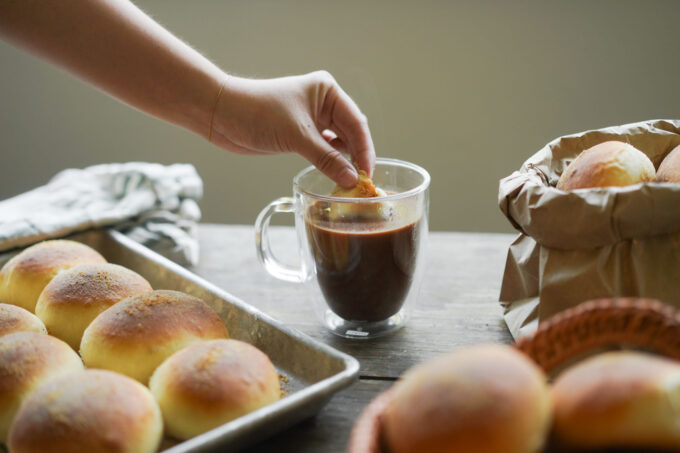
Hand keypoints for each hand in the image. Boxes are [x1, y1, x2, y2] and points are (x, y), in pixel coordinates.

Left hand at [210, 71, 374, 187]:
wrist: (220, 114)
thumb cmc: (257, 112)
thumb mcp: (296, 136)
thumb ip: (327, 159)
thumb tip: (352, 180)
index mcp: (327, 91)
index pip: (356, 123)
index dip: (365, 150)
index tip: (368, 174)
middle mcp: (323, 103)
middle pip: (351, 134)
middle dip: (357, 158)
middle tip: (363, 185)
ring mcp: (312, 120)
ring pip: (338, 145)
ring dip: (344, 163)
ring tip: (351, 184)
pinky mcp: (300, 135)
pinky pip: (323, 151)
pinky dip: (330, 164)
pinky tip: (335, 176)